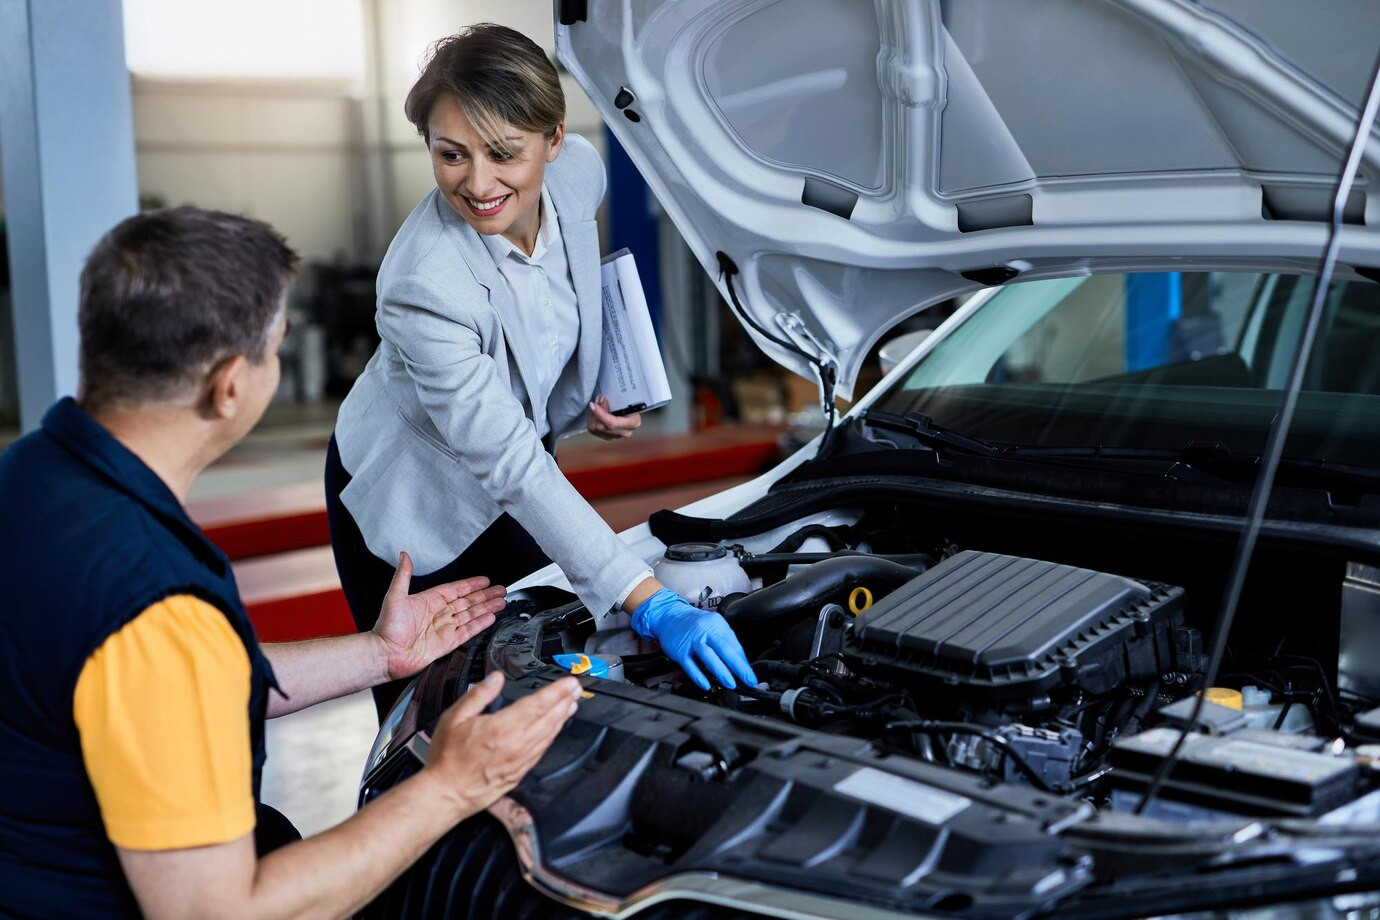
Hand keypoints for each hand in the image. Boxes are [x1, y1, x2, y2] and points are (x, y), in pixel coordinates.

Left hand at [373, 551, 506, 680]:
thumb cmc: (387, 628)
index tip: (484, 580)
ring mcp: (444, 629)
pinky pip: (467, 632)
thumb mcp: (395, 596)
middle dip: (485, 596)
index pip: (455, 590)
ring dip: (486, 608)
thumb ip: (403, 575)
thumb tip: (404, 556)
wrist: (386, 654)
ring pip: (471, 615)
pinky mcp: (447, 643)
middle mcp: (438, 614)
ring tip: (501, 602)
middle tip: (500, 590)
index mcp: (428, 601)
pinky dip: (480, 625)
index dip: (471, 585)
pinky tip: (490, 618)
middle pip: (467, 602)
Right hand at [424, 671, 580, 815]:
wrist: (446, 793)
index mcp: (502, 727)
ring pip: (549, 735)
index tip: (569, 683)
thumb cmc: (447, 758)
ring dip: (562, 718)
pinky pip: (542, 751)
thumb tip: (496, 678)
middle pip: (549, 718)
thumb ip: (478, 694)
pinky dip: (552, 737)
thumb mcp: (454, 718)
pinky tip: (554, 731)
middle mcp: (516, 744)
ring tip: (571, 706)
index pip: (537, 704)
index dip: (557, 692)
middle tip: (576, 690)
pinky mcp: (519, 773)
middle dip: (565, 701)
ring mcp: (520, 760)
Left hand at [586, 396, 640, 439]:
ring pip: (595, 429)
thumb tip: (601, 399)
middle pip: (602, 427)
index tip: (593, 404)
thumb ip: (615, 399)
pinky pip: (593, 430)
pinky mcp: (607, 437)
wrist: (629, 406)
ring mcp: (616, 436)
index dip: (601, 414)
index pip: (613, 423)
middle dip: (595, 413)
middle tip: (596, 400)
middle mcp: (625, 432)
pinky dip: (591, 419)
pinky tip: (595, 412)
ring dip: (592, 415)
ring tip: (595, 404)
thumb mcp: (625, 398)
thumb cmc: (628, 400)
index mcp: (634, 422)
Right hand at [631, 589, 757, 690]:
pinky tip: (706, 684)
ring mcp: (692, 641)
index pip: (734, 644)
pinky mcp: (680, 651)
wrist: (669, 616)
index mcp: (717, 624)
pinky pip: (690, 665)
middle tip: (748, 680)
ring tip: (731, 684)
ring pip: (708, 657)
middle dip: (738, 667)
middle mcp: (705, 631)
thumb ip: (726, 641)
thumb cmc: (694, 623)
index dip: (743, 661)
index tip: (750, 674)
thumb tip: (740, 661)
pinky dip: (698, 676)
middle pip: (724, 649)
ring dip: (721, 672)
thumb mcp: (713, 625)